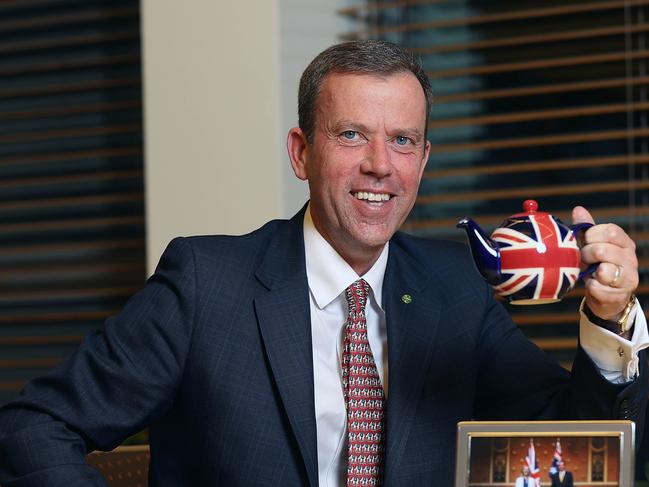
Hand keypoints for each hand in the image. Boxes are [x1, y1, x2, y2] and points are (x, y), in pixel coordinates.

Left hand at [572, 206, 637, 320]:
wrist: (606, 295)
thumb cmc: (596, 265)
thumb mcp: (591, 245)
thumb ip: (586, 228)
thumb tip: (578, 209)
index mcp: (624, 242)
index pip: (610, 231)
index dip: (591, 236)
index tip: (584, 242)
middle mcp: (630, 258)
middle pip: (602, 250)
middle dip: (586, 255)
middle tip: (584, 260)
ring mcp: (628, 277)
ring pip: (603, 271)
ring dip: (589, 272)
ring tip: (590, 273)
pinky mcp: (620, 295)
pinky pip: (597, 288)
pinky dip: (590, 287)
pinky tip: (592, 285)